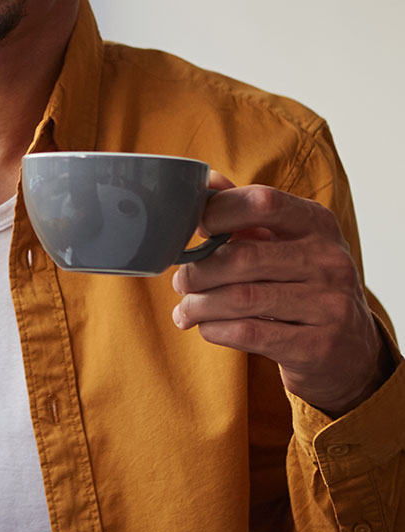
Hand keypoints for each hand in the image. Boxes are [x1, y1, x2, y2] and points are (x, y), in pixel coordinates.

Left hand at [171, 172, 390, 415]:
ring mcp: (330, 305)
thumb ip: (246, 211)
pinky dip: (215, 329)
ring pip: (242, 298)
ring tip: (185, 309)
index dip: (218, 211)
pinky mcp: (319, 346)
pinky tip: (206, 327)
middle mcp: (330, 260)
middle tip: (180, 281)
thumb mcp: (286, 241)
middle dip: (199, 270)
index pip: (263, 202)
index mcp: (318, 224)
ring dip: (199, 305)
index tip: (194, 229)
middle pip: (243, 257)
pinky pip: (249, 333)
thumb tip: (205, 182)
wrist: (351, 349)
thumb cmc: (302, 283)